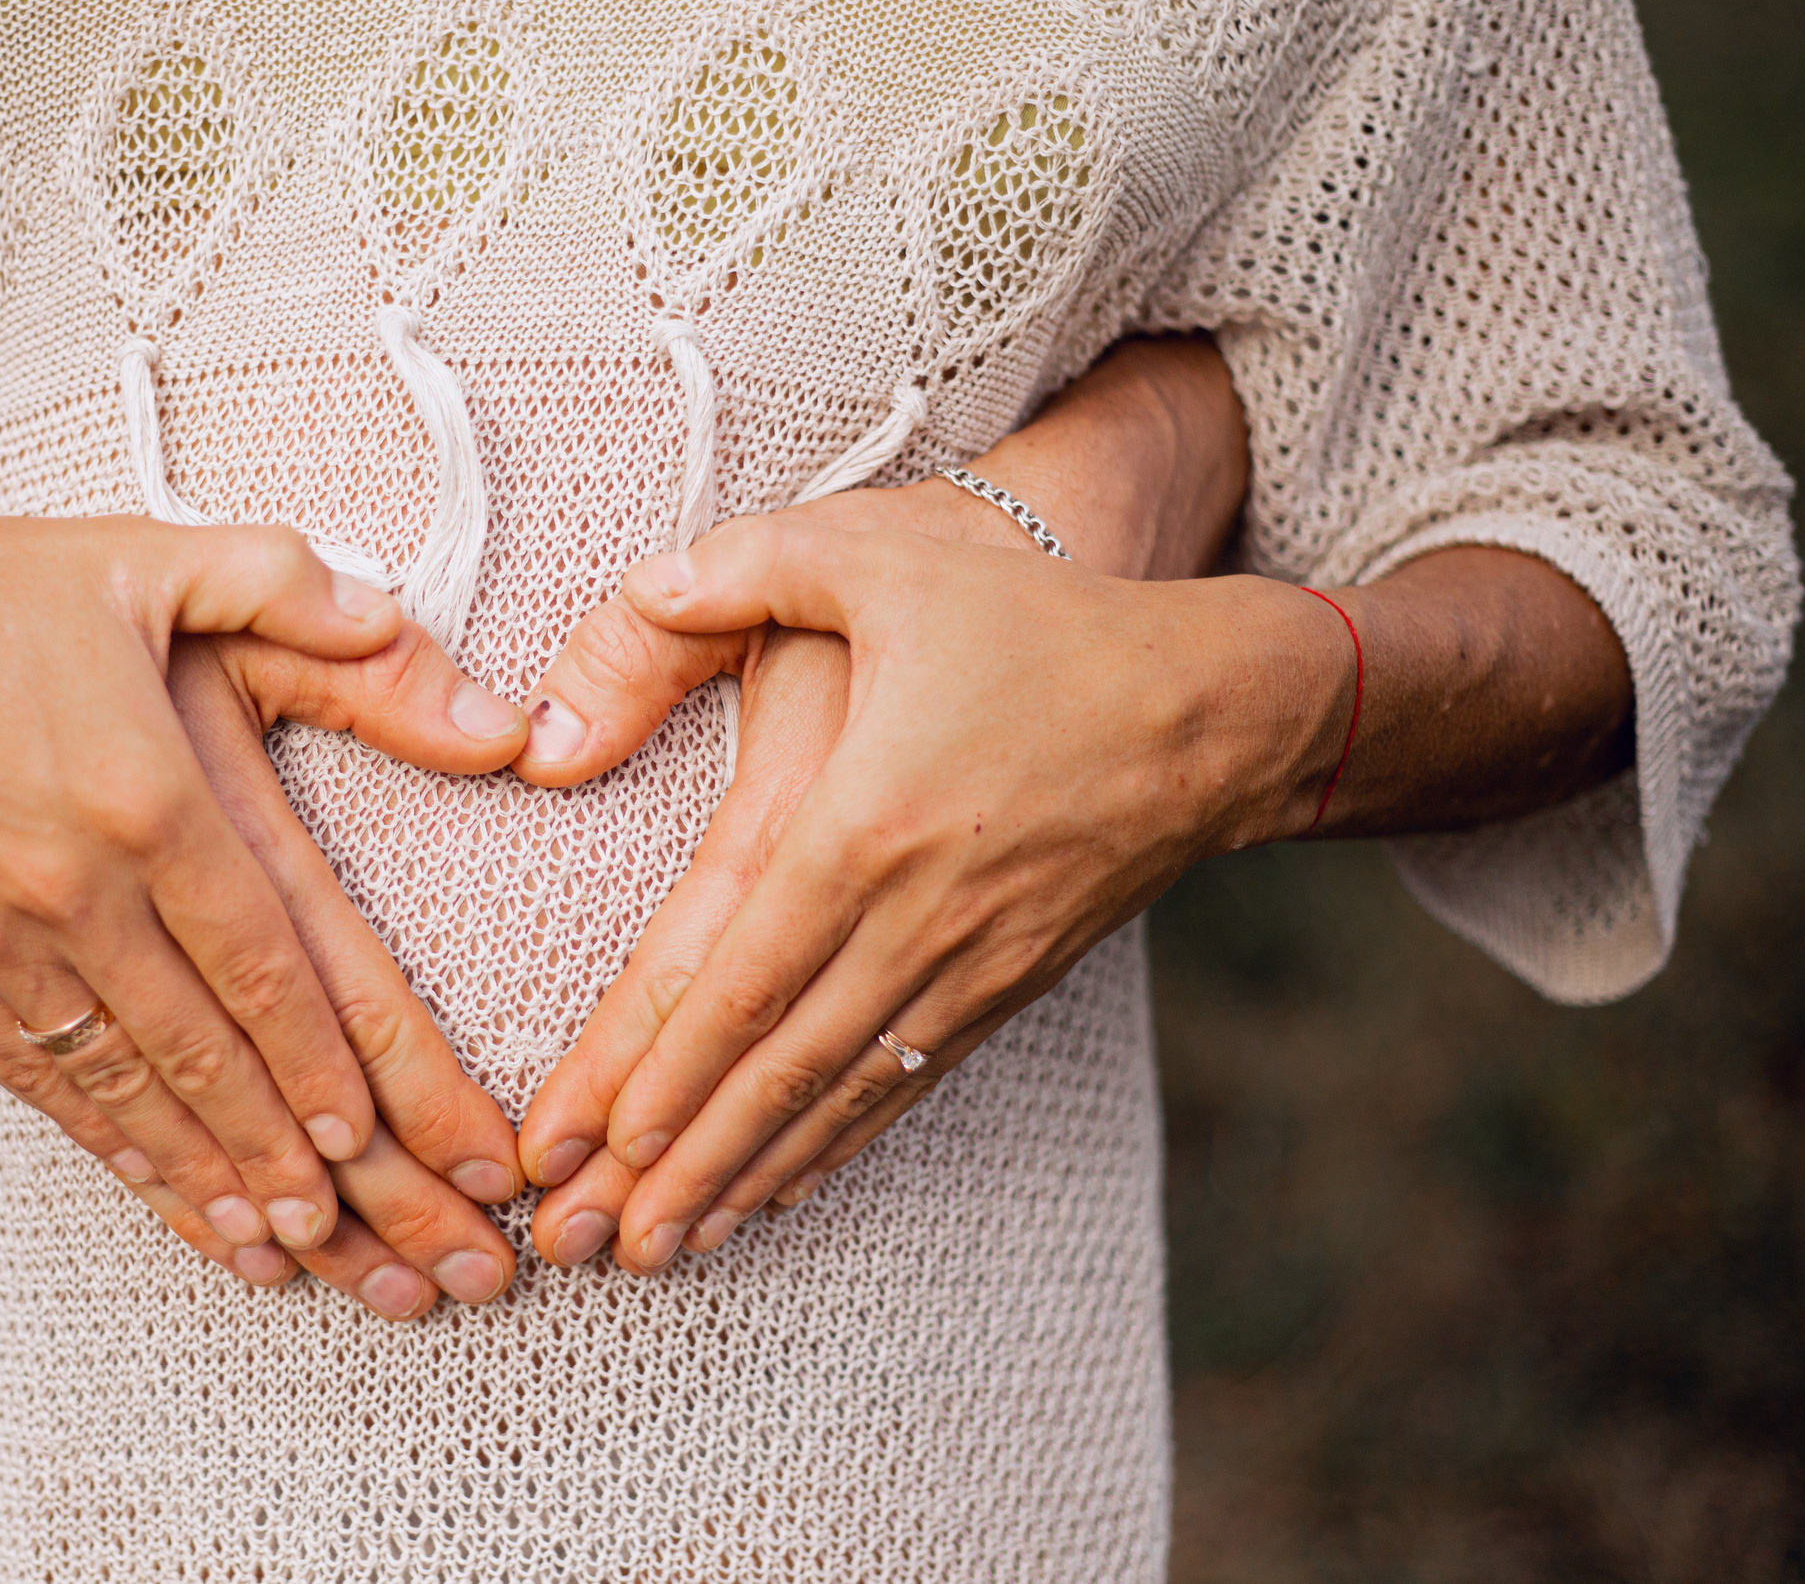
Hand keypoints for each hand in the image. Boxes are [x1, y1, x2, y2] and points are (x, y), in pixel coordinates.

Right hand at [0, 513, 524, 1264]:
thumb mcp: (158, 556)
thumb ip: (307, 599)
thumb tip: (440, 660)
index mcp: (145, 796)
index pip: (261, 960)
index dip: (322, 1057)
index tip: (374, 1136)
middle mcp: (72, 890)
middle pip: (207, 1051)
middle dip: (296, 1154)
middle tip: (370, 1236)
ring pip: (126, 1088)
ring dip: (212, 1175)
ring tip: (290, 1248)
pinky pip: (38, 1081)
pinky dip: (111, 1148)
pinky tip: (168, 1194)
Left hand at [512, 508, 1345, 1272]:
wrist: (1218, 705)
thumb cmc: (1040, 618)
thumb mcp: (882, 553)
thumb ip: (740, 565)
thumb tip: (635, 590)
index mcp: (866, 824)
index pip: (740, 978)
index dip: (659, 1072)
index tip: (587, 1144)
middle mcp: (914, 918)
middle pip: (776, 1067)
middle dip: (678, 1162)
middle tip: (592, 1240)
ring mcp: (968, 965)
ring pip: (836, 1096)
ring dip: (743, 1175)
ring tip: (664, 1250)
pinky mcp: (1007, 986)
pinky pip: (903, 1086)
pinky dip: (832, 1148)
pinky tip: (777, 1192)